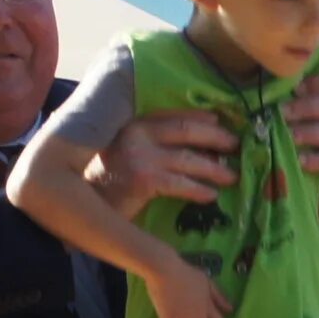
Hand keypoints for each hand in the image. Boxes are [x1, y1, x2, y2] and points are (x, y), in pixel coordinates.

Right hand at [90, 109, 241, 213]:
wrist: (82, 201)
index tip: (222, 121)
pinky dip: (198, 190)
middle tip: (236, 146)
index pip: (174, 115)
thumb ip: (154, 143)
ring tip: (232, 177)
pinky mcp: (143, 178)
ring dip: (215, 169)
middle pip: (187, 130)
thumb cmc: (108, 179)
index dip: (202, 118)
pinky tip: (211, 196)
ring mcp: (140, 155)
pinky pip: (180, 184)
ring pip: (188, 159)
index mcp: (134, 122)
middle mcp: (137, 133)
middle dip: (216, 137)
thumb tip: (199, 148)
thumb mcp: (129, 152)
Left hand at [285, 70, 318, 183]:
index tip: (295, 89)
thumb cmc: (308, 137)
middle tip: (282, 113)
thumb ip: (295, 101)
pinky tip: (300, 160)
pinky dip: (317, 160)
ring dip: (309, 132)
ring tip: (290, 136)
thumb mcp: (302, 115)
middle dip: (306, 107)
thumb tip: (271, 92)